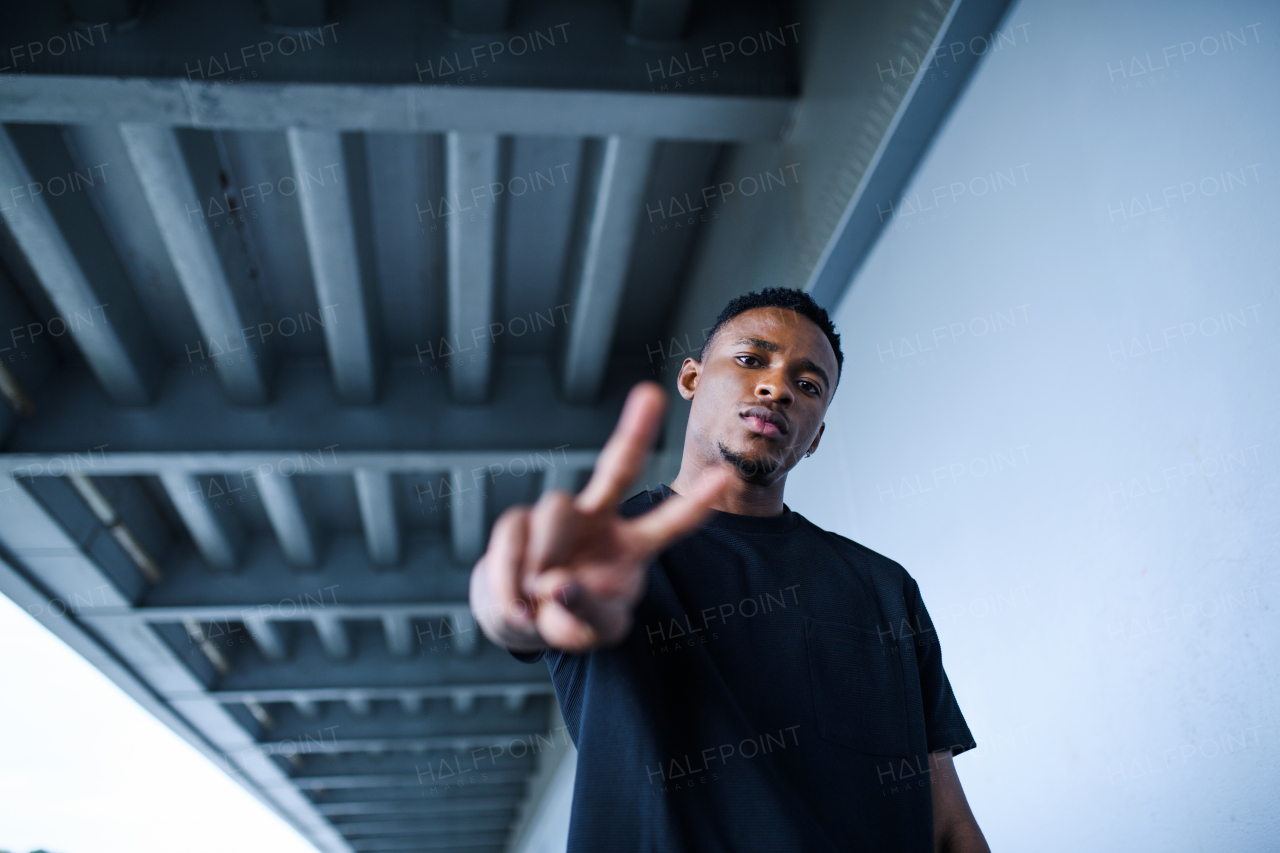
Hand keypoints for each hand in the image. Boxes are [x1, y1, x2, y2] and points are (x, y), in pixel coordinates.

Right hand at [469, 381, 730, 652]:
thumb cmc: (568, 617)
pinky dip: (511, 580)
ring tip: (537, 598)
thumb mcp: (594, 631)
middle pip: (616, 468)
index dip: (694, 504)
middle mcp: (598, 520)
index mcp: (631, 547)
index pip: (667, 522)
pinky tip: (518, 606)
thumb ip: (587, 616)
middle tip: (650, 394)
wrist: (517, 616)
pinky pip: (514, 539)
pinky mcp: (517, 523)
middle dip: (634, 430)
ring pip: (555, 511)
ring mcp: (558, 517)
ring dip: (545, 558)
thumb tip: (559, 587)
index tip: (724, 476)